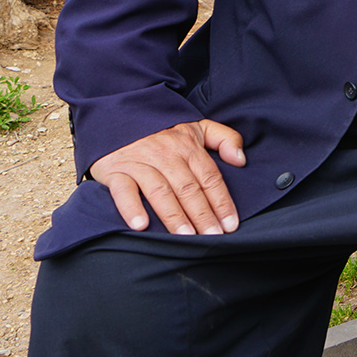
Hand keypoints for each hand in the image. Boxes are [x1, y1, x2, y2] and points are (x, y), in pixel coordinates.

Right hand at [89, 119, 246, 234]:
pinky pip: (123, 190)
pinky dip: (131, 207)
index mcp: (188, 146)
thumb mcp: (197, 127)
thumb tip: (241, 160)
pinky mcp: (115, 170)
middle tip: (212, 237)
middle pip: (188, 188)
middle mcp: (165, 154)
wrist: (117, 118)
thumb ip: (225, 138)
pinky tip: (140, 226)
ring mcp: (140, 162)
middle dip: (202, 215)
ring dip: (174, 216)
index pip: (210, 177)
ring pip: (160, 191)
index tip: (231, 225)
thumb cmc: (163, 131)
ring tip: (186, 237)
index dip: (221, 202)